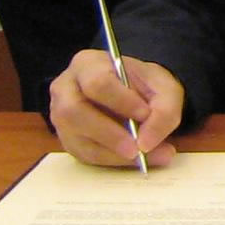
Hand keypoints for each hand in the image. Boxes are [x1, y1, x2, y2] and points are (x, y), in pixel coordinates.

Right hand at [50, 50, 184, 168]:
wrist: (134, 94)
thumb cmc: (143, 85)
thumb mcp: (164, 89)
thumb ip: (164, 111)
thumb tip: (146, 143)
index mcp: (87, 64)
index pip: (97, 82)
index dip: (120, 101)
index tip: (145, 114)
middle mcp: (65, 89)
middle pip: (74, 112)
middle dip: (109, 134)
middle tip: (139, 148)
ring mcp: (60, 117)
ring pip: (77, 139)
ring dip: (112, 152)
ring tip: (143, 156)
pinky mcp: (67, 140)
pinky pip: (84, 155)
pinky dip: (112, 160)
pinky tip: (134, 159)